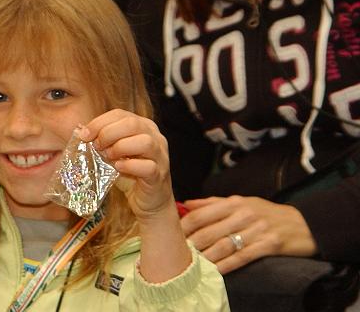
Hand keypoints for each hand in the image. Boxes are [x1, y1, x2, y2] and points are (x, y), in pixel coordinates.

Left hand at [82, 109, 175, 220]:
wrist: (147, 200)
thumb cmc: (128, 172)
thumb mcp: (113, 152)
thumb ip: (101, 139)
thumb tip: (80, 129)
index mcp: (142, 125)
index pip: (119, 114)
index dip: (99, 122)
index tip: (84, 135)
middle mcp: (155, 137)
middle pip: (132, 124)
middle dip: (108, 133)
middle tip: (96, 146)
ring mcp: (160, 156)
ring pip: (144, 142)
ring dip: (120, 148)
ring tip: (108, 157)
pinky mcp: (159, 175)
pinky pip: (148, 166)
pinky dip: (130, 166)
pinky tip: (118, 168)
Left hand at [181, 195, 317, 273]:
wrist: (304, 224)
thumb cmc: (267, 213)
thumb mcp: (242, 202)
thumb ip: (213, 203)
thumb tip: (186, 203)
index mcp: (234, 202)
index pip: (201, 214)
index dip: (183, 226)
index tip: (170, 235)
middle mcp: (243, 214)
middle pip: (208, 231)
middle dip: (190, 244)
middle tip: (175, 254)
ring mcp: (257, 230)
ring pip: (223, 246)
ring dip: (205, 257)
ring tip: (190, 265)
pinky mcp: (269, 245)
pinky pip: (242, 257)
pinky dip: (226, 265)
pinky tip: (214, 271)